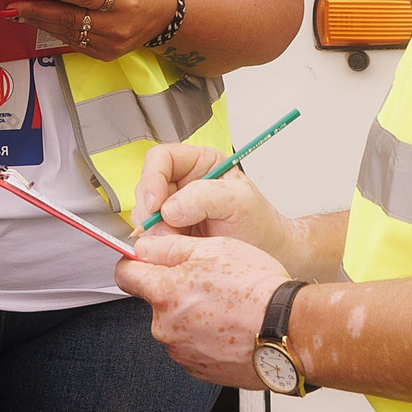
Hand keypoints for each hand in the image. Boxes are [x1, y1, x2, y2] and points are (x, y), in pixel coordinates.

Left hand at [5, 0, 173, 59]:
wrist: (164, 15)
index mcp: (125, 0)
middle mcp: (118, 26)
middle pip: (70, 18)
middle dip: (37, 11)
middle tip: (12, 6)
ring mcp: (111, 44)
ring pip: (67, 32)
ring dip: (39, 22)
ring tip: (17, 13)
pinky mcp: (105, 55)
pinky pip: (73, 42)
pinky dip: (53, 31)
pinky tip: (38, 22)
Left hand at [114, 231, 291, 387]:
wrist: (289, 331)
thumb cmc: (258, 290)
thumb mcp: (213, 248)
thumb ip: (169, 247)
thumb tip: (143, 247)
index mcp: (165, 293)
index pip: (125, 275)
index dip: (134, 263)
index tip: (143, 261)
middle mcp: (165, 327)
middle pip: (155, 301)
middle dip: (174, 290)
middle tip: (209, 282)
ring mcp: (181, 352)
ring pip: (175, 324)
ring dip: (191, 315)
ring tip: (226, 307)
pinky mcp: (199, 369)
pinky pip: (192, 346)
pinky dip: (205, 337)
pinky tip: (229, 327)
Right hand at [128, 142, 300, 267]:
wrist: (267, 253)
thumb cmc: (260, 223)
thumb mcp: (239, 202)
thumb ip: (204, 197)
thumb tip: (170, 207)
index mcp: (200, 163)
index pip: (161, 158)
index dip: (152, 178)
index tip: (157, 204)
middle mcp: (183, 182)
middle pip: (146, 186)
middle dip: (150, 210)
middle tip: (165, 230)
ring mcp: (174, 207)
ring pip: (144, 212)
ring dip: (154, 229)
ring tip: (177, 241)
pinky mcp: (171, 231)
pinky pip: (151, 234)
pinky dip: (156, 243)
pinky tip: (175, 247)